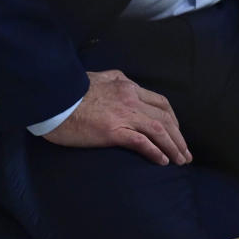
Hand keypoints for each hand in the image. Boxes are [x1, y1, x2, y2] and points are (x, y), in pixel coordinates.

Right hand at [44, 69, 191, 166]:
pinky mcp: (112, 131)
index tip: (177, 132)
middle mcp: (130, 99)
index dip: (173, 119)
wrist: (52, 99)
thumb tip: (123, 82)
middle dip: (179, 137)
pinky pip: (141, 142)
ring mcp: (123, 115)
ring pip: (158, 130)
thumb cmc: (70, 90)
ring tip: (180, 161)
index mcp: (127, 86)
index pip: (160, 102)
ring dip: (173, 147)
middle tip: (185, 153)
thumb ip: (115, 80)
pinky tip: (162, 161)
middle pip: (165, 118)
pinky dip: (155, 151)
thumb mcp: (98, 77)